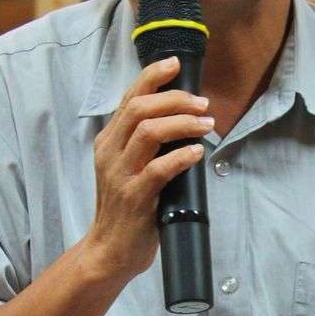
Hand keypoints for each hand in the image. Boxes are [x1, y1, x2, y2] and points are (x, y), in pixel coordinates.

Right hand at [84, 56, 213, 282]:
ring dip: (183, 123)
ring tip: (206, 124)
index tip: (176, 64)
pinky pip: (159, 168)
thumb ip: (145, 143)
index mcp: (108, 141)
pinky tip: (198, 152)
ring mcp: (120, 175)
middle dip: (175, 99)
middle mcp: (110, 153)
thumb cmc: (127, 209)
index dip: (153, 76)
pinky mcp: (134, 197)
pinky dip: (182, 156)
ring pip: (149, 131)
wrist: (109, 251)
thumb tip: (181, 118)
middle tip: (203, 103)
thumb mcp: (128, 168)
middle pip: (140, 108)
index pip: (129, 97)